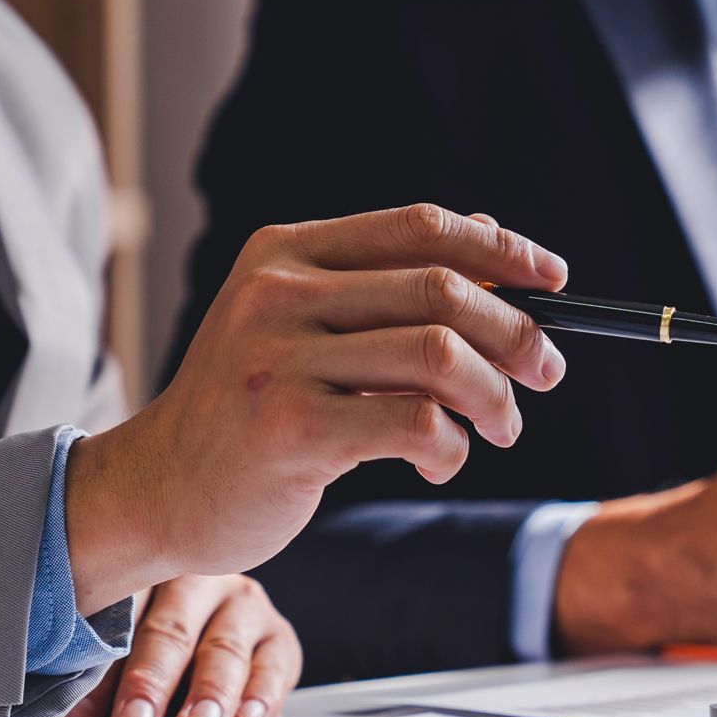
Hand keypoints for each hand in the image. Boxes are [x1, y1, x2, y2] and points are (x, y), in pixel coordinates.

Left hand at [55, 574, 302, 716]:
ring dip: (210, 692)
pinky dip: (262, 695)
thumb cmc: (144, 642)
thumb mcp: (117, 646)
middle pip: (172, 630)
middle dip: (152, 682)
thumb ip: (97, 674)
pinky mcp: (278, 636)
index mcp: (146, 569)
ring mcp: (244, 604)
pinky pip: (275, 663)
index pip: (119, 616)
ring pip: (225, 647)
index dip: (100, 666)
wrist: (203, 635)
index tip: (83, 716)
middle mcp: (200, 578)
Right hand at [63, 205, 567, 614]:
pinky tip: (440, 462)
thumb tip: (492, 235)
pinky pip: (416, 424)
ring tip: (502, 426)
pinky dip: (452, 447)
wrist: (161, 490)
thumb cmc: (252, 411)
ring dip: (495, 398)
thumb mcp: (304, 328)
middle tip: (546, 372)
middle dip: (518, 333)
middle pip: (443, 290)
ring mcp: (279, 361)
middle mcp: (276, 295)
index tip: (554, 280)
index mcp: (284, 254)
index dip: (501, 249)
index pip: (419, 226)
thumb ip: (386, 283)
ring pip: (440, 357)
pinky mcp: (292, 430)